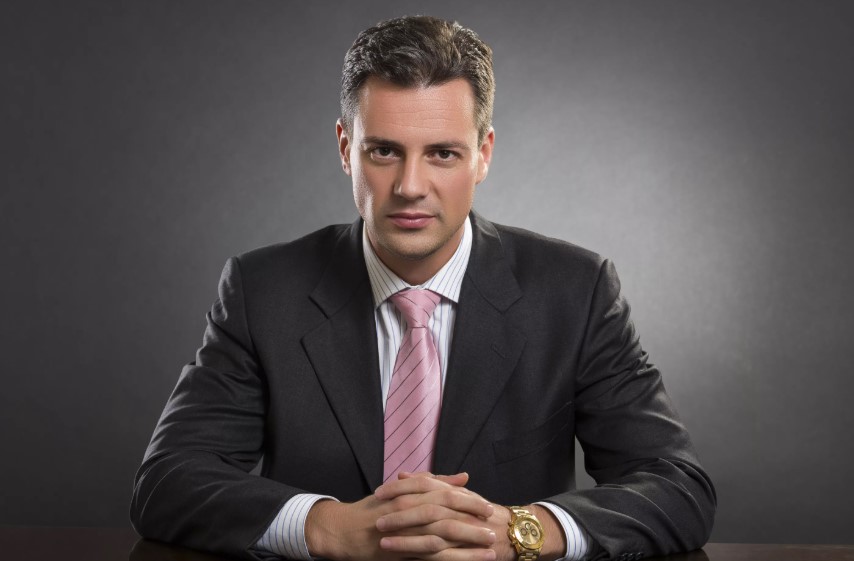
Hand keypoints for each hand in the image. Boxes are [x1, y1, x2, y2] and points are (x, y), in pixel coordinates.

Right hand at [305, 472, 496, 560]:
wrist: (344, 529)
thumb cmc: (375, 508)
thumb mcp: (404, 489)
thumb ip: (434, 482)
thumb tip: (464, 477)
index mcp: (412, 493)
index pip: (447, 495)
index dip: (469, 502)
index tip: (488, 507)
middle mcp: (409, 510)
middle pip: (448, 515)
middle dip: (473, 523)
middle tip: (493, 528)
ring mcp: (404, 532)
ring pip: (442, 538)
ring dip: (467, 545)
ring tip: (489, 550)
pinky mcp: (400, 552)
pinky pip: (429, 558)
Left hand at [379, 473, 567, 560]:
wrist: (512, 533)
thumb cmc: (479, 512)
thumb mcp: (456, 494)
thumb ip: (430, 483)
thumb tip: (403, 475)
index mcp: (454, 493)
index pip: (425, 485)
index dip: (401, 488)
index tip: (380, 491)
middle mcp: (458, 509)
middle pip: (425, 507)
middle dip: (399, 513)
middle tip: (376, 516)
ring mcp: (462, 531)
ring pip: (430, 533)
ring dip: (405, 537)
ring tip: (383, 540)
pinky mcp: (464, 551)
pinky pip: (440, 555)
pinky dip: (420, 555)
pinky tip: (402, 557)